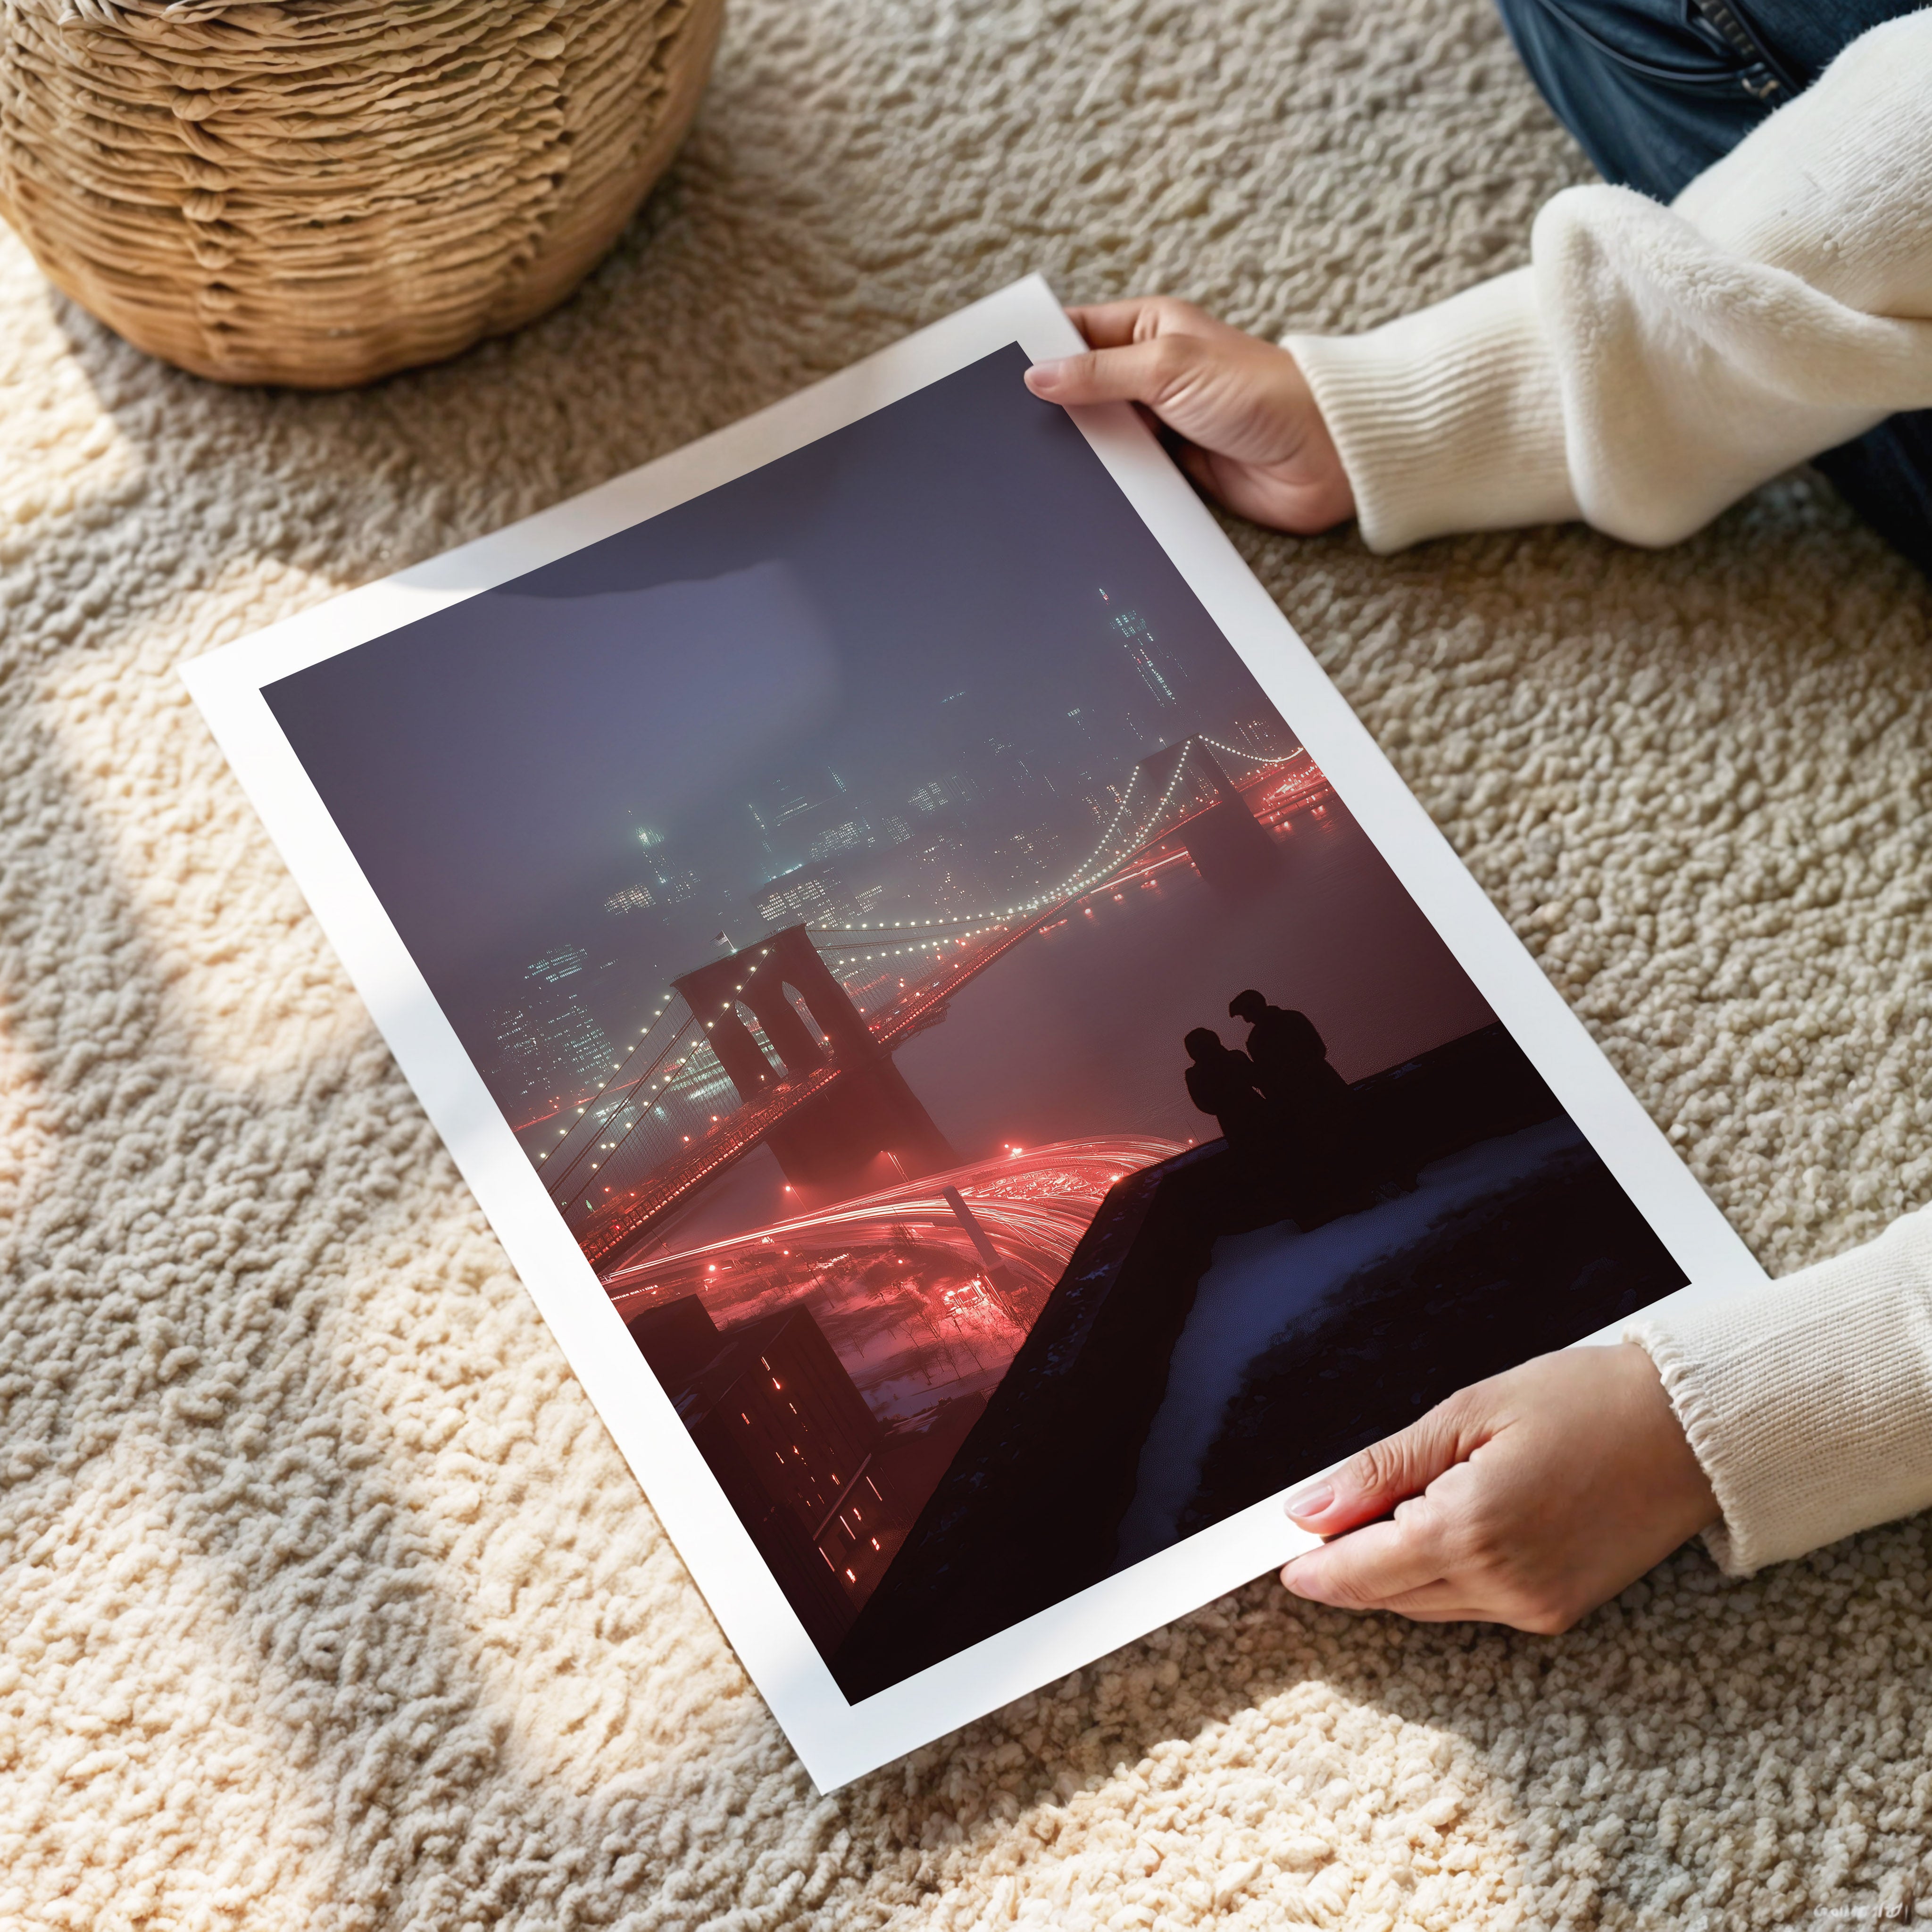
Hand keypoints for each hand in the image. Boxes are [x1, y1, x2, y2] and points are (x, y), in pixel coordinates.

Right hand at [1023, 297, 1353, 534]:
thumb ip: (1099, 373)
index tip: (997, 369)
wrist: (1321, 456)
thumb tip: (1038, 375)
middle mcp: (1151, 373)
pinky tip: (1074, 491)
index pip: (1076, 332)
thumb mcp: (1168, 367)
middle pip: (1081, 388)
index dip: (1038, 348)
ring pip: (1099, 435)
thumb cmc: (1260, 392)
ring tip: (1029, 462)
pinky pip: (1124, 474)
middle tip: (1003, 426)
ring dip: (1076, 448)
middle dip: (1050, 405)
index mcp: (1149, 329)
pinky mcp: (1172, 468)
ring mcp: (1160, 423)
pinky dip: (1104, 481)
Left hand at [1278, 1344, 1719, 1633]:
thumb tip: (1309, 1509)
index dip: (1315, 1567)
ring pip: (1428, 1605)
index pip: (1362, 1571)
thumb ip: (1381, 1470)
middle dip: (1349, 1565)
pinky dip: (1442, 1576)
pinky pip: (1472, 1606)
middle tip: (1323, 1526)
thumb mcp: (1466, 1414)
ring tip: (1384, 1517)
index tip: (1281, 1560)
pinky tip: (1441, 1530)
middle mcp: (1503, 1585)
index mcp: (1472, 1530)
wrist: (1690, 1431)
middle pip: (1390, 1594)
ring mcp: (1535, 1607)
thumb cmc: (1584, 1402)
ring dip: (1394, 1571)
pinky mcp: (1559, 1612)